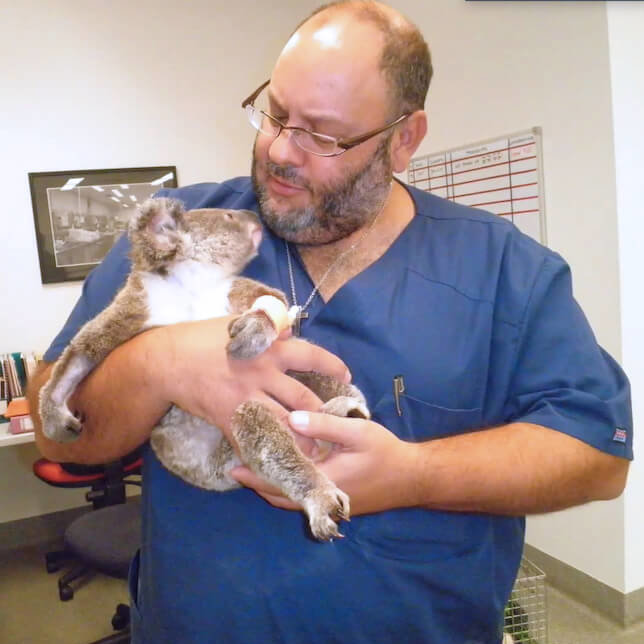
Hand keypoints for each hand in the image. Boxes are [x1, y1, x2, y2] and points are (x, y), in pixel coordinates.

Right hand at [161, 316, 350, 448]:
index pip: (312, 357)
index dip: (333, 367)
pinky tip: (276, 462)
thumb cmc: (203, 338)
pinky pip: (252, 441)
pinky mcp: (230, 419)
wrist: (168, 361)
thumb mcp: (239, 323)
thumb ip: (267, 327)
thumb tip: (292, 328)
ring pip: (285, 425)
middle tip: (336, 424)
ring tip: (316, 448)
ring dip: (303, 439)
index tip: (346, 376)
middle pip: (304, 400)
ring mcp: (247, 399)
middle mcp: (264, 375)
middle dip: (323, 414)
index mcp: (270, 349)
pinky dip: (265, 453)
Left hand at [231, 410, 417, 515]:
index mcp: (323, 480)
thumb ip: (324, 425)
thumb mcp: (357, 431)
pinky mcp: (334, 502)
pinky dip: (287, 489)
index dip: (256, 475)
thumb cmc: (385, 451)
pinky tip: (283, 475)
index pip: (281, 482)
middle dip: (257, 484)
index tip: (234, 466)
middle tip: (236, 470)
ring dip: (271, 487)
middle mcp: (321, 497)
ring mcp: (328, 503)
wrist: (411, 477)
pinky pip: (302, 498)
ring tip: (253, 472)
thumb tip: (291, 418)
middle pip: (280, 495)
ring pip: (291, 500)